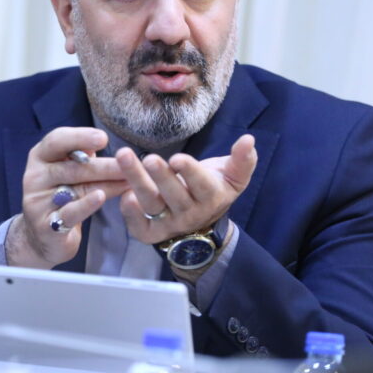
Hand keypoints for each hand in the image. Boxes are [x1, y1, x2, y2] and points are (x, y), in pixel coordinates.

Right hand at [6, 127, 129, 268]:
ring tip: (128, 180)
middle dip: (104, 165)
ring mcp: (38, 202)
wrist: (43, 237)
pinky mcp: (46, 226)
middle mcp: (34, 177)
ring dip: (105, 183)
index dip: (80, 137)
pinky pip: (69, 212)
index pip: (56, 141)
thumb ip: (82, 159)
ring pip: (74, 189)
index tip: (103, 139)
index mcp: (40, 157)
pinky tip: (101, 197)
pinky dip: (86, 204)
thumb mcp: (70, 174)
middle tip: (129, 163)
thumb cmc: (62, 197)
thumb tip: (103, 142)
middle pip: (71, 167)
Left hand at [117, 134, 256, 243]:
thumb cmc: (213, 188)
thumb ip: (242, 160)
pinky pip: (139, 226)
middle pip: (173, 195)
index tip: (178, 158)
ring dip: (137, 182)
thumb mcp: (232, 177)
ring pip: (151, 204)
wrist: (200, 222)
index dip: (190, 173)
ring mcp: (168, 224)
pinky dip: (129, 212)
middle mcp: (189, 214)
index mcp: (210, 198)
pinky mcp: (151, 232)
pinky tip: (123, 194)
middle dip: (161, 176)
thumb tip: (249, 140)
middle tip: (149, 158)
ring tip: (125, 158)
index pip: (201, 186)